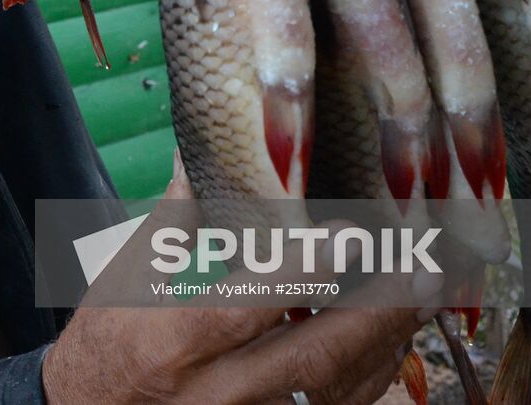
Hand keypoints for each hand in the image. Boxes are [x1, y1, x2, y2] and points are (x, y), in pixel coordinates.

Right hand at [41, 152, 433, 403]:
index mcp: (173, 341)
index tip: (352, 230)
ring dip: (385, 341)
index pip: (247, 305)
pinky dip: (369, 375)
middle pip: (313, 357)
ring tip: (423, 292)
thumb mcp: (125, 276)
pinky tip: (389, 336)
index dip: (303, 269)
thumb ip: (174, 218)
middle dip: (376, 311)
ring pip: (335, 391)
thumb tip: (201, 150)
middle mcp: (215, 392)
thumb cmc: (105, 344)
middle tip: (424, 266)